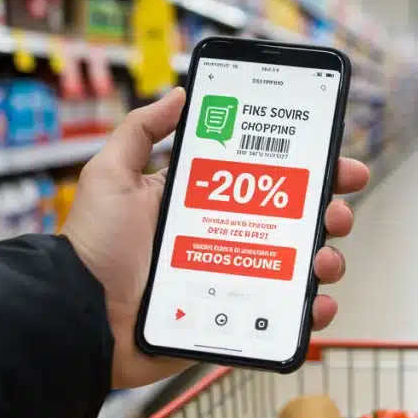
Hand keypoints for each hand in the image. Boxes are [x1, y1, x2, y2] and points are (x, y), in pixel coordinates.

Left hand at [63, 88, 369, 388]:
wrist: (79, 316)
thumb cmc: (92, 247)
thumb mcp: (110, 176)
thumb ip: (141, 131)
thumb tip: (179, 94)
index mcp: (206, 204)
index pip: (268, 180)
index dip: (308, 170)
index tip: (338, 162)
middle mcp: (227, 240)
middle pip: (296, 222)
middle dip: (330, 213)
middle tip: (336, 213)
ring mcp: (234, 282)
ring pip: (299, 269)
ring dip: (327, 260)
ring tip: (324, 259)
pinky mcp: (234, 323)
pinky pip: (283, 318)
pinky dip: (311, 313)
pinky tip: (318, 305)